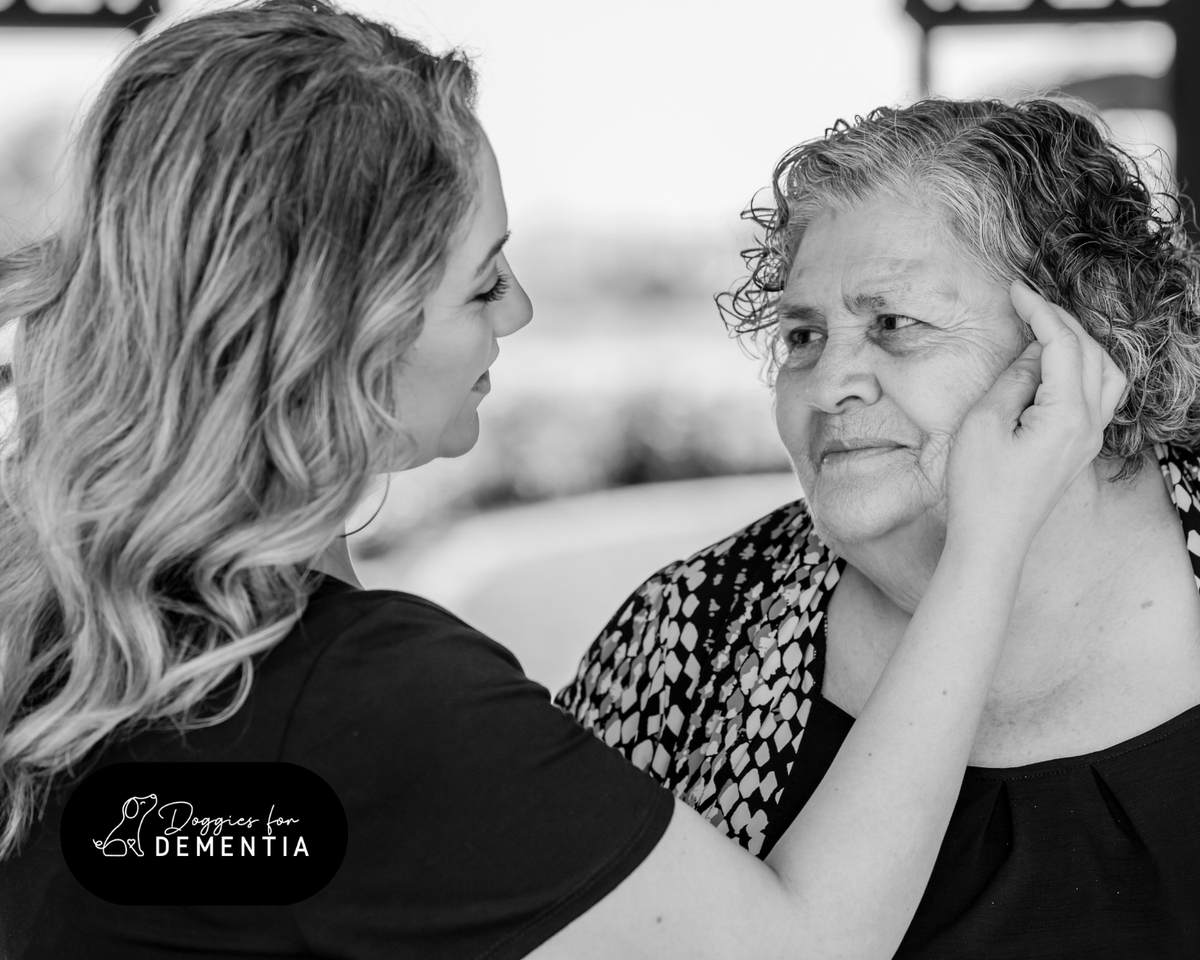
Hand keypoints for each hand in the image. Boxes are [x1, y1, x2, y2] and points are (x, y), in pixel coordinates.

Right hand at [946, 281, 1126, 550]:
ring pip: (1104, 372)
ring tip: (1045, 327)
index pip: (1063, 345)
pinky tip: (1058, 364)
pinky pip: (1099, 394)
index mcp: (1068, 415)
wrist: (991, 540)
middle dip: (1060, 321)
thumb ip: (1015, 381)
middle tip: (1025, 302)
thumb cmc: (980, 488)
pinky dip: (1084, 367)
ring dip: (1079, 343)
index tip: (1015, 290)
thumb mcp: (984, 424)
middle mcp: (1090, 424)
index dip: (1040, 312)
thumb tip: (1034, 355)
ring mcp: (1089, 438)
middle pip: (1090, 353)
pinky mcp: (1079, 448)